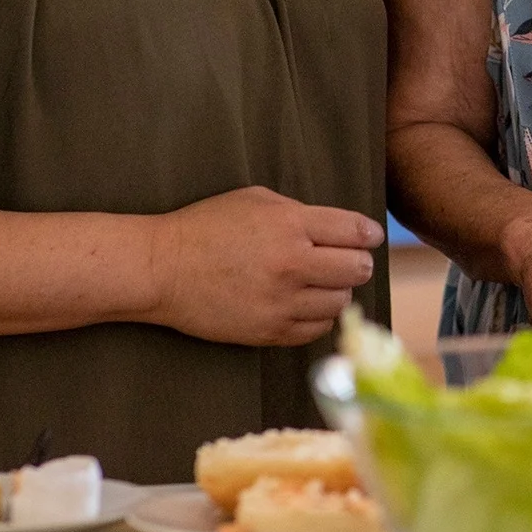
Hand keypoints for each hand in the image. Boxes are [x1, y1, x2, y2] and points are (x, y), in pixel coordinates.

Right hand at [146, 187, 382, 345]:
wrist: (162, 269)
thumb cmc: (206, 227)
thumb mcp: (255, 201)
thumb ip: (300, 213)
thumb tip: (341, 229)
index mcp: (290, 224)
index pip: (354, 231)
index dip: (368, 234)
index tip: (370, 238)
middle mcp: (291, 264)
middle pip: (356, 269)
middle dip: (356, 263)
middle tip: (347, 261)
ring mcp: (281, 301)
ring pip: (341, 302)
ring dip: (337, 291)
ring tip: (321, 283)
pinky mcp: (269, 331)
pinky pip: (316, 329)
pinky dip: (318, 317)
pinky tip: (305, 304)